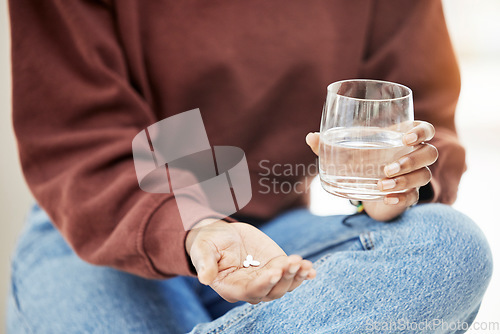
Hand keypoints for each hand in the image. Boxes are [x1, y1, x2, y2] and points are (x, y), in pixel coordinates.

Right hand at [185, 219, 315, 303]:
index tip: (275, 271)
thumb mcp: (203, 249)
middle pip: (272, 291)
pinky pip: (292, 276)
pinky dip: (302, 274)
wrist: (220, 235)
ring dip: (295, 276)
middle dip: (284, 278)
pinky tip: (310, 269)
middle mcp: (251, 288)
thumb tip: (204, 278)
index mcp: (232, 287)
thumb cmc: (208, 244)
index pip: (251, 291)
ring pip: (284, 285)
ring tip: (302, 263)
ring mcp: (266, 279)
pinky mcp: (277, 267)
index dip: (264, 284)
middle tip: (292, 262)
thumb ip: (205, 263)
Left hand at [305, 121, 437, 220]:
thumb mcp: (343, 152)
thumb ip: (327, 145)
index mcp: (401, 138)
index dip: (422, 132)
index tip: (406, 138)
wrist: (362, 187)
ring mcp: (414, 176)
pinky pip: (414, 197)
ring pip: (424, 176)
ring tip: (381, 184)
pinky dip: (401, 197)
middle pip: (429, 154)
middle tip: (387, 168)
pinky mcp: (409, 195)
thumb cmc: (357, 160)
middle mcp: (413, 156)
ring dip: (405, 181)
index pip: (425, 129)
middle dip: (411, 160)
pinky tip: (386, 198)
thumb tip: (310, 137)